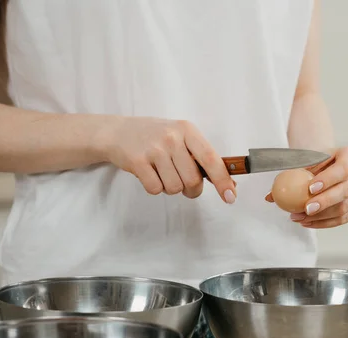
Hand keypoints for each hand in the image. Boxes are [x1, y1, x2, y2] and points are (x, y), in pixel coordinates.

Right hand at [108, 117, 235, 202]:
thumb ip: (201, 158)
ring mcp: (154, 149)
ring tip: (161, 172)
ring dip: (170, 187)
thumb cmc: (154, 137)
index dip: (223, 180)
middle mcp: (172, 138)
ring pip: (174, 188)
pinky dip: (154, 188)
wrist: (117, 132)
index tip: (230, 196)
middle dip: (190, 189)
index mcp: (188, 130)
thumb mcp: (180, 137)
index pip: (212, 159)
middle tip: (182, 181)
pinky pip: (155, 189)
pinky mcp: (138, 161)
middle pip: (192, 180)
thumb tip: (228, 183)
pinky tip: (149, 173)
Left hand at [267, 147, 347, 228]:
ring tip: (299, 217)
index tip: (309, 189)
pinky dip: (325, 223)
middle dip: (325, 201)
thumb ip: (290, 175)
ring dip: (321, 215)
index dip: (328, 180)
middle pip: (347, 190)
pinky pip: (345, 219)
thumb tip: (270, 197)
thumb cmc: (317, 163)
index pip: (344, 168)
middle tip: (305, 208)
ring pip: (346, 207)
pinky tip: (307, 222)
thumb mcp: (306, 162)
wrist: (330, 166)